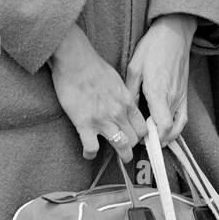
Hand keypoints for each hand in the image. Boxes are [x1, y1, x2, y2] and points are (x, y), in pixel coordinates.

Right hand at [49, 24, 145, 163]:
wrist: (75, 60)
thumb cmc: (94, 66)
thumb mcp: (117, 80)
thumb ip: (122, 96)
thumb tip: (123, 104)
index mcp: (127, 101)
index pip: (142, 127)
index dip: (140, 136)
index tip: (136, 139)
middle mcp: (118, 112)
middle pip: (134, 139)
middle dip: (131, 147)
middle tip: (126, 149)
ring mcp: (102, 119)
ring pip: (121, 147)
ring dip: (120, 155)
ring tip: (118, 159)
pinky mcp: (84, 124)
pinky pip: (92, 148)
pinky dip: (90, 154)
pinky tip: (88, 153)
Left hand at [125, 14, 196, 144]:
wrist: (174, 33)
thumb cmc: (153, 47)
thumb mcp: (135, 67)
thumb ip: (131, 91)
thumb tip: (126, 110)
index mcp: (158, 91)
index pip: (162, 126)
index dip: (152, 139)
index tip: (139, 141)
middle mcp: (172, 96)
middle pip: (168, 130)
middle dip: (155, 140)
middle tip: (139, 141)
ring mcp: (181, 96)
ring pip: (177, 126)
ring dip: (165, 136)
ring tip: (150, 139)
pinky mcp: (185, 94)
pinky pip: (183, 118)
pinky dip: (176, 129)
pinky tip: (165, 132)